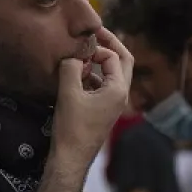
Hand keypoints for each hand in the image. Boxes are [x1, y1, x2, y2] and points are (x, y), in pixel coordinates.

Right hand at [54, 26, 133, 167]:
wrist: (71, 158)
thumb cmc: (72, 127)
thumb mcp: (69, 93)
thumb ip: (71, 67)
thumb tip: (72, 54)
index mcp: (119, 89)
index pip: (114, 57)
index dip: (98, 47)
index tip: (80, 43)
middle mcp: (121, 95)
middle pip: (123, 62)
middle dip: (110, 46)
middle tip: (95, 33)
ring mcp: (114, 104)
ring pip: (112, 74)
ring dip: (99, 62)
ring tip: (81, 54)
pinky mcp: (104, 110)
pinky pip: (103, 86)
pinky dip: (92, 76)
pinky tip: (76, 75)